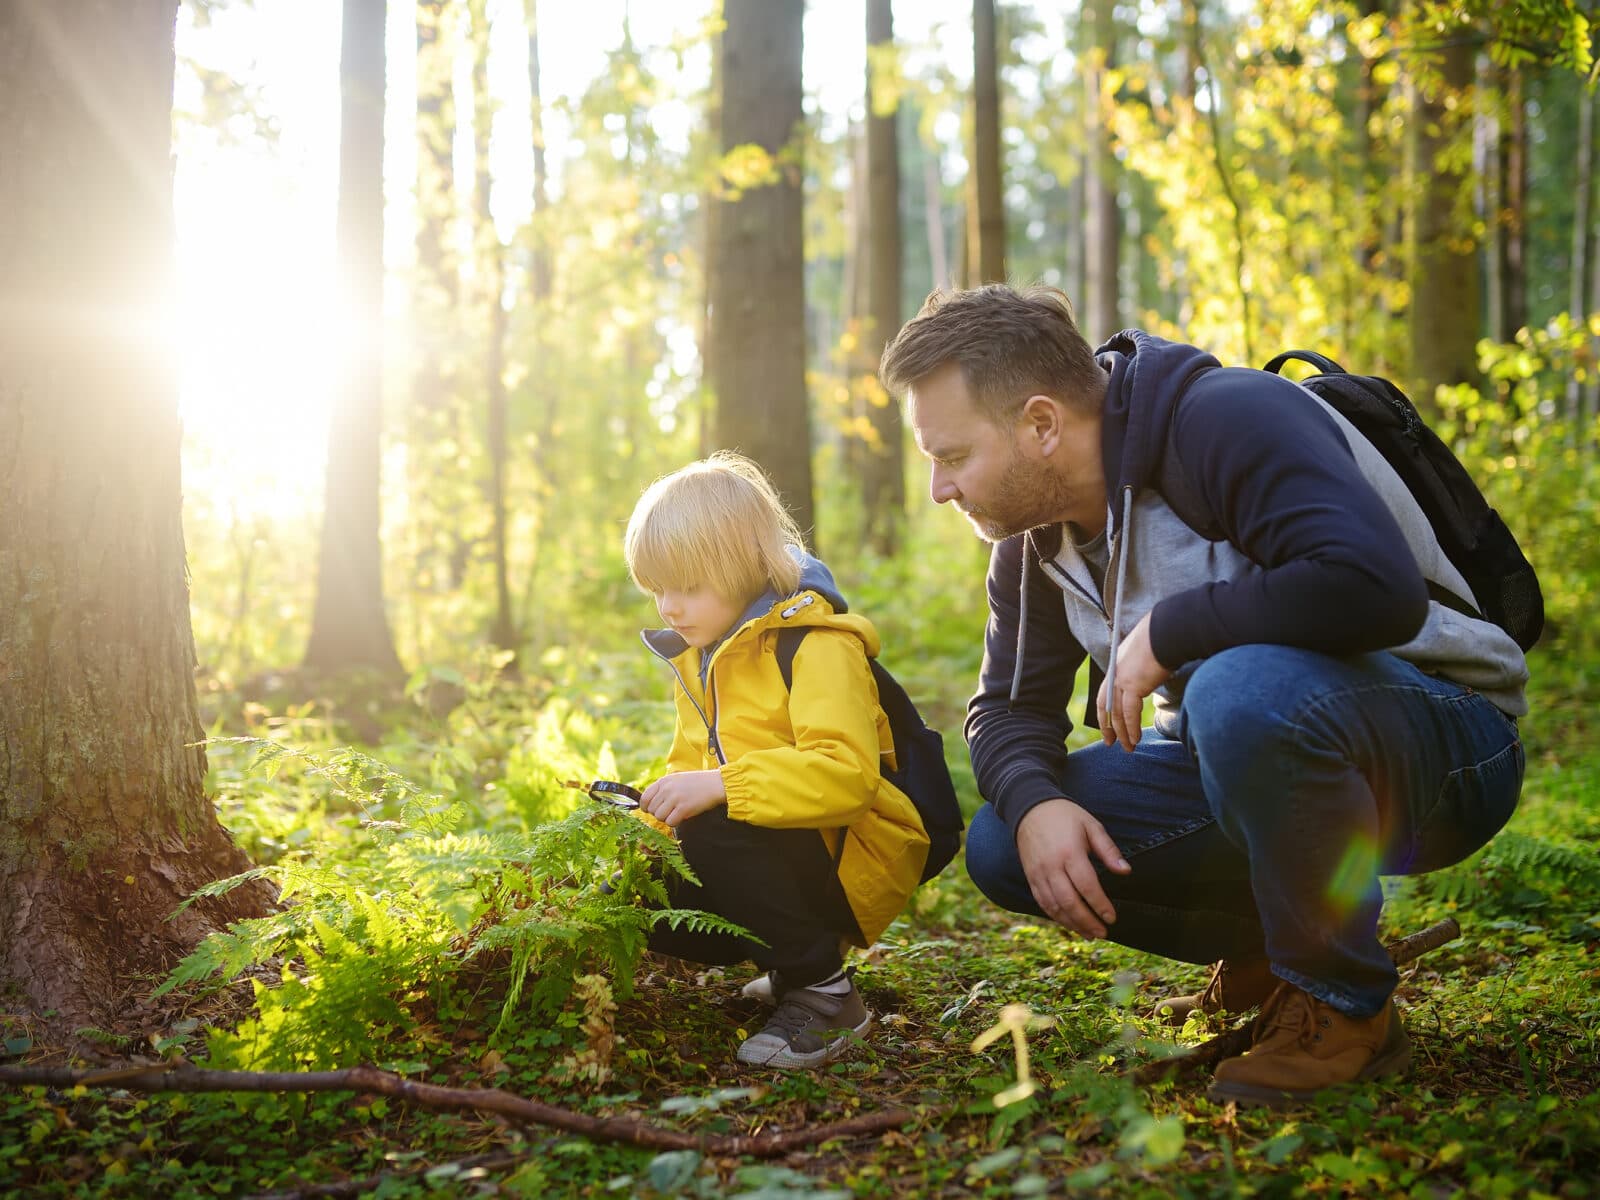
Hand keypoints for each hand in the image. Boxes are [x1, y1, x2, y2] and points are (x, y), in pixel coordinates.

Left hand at [640, 770, 726, 827]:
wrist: (716, 784)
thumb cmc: (697, 783)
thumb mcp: (677, 779)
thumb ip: (663, 789)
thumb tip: (650, 804)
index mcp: (663, 781)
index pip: (644, 798)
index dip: (646, 807)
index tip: (651, 810)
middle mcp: (667, 789)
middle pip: (651, 809)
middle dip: (659, 814)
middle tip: (669, 812)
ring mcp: (674, 798)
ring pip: (659, 817)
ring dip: (666, 818)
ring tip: (676, 813)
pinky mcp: (683, 808)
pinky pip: (670, 822)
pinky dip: (675, 822)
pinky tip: (682, 817)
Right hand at [1015, 798, 1130, 938]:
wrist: (1029, 809)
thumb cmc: (1065, 816)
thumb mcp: (1091, 826)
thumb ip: (1108, 850)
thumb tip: (1126, 871)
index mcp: (1070, 852)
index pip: (1087, 886)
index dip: (1100, 905)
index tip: (1112, 918)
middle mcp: (1052, 866)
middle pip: (1069, 901)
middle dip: (1087, 921)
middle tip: (1102, 933)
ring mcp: (1038, 873)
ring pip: (1054, 906)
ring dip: (1072, 924)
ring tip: (1089, 934)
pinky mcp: (1031, 877)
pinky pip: (1042, 902)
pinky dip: (1056, 916)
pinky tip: (1070, 923)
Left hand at [1097, 612, 1171, 752]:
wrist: (1167, 630)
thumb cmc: (1163, 636)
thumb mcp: (1147, 650)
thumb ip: (1143, 665)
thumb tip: (1152, 672)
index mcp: (1116, 664)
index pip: (1105, 693)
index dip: (1105, 712)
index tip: (1107, 726)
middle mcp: (1115, 673)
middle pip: (1107, 706)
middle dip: (1108, 727)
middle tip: (1111, 742)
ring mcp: (1122, 679)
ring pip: (1117, 714)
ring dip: (1122, 733)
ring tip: (1128, 747)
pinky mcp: (1133, 686)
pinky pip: (1129, 713)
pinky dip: (1131, 728)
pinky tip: (1135, 740)